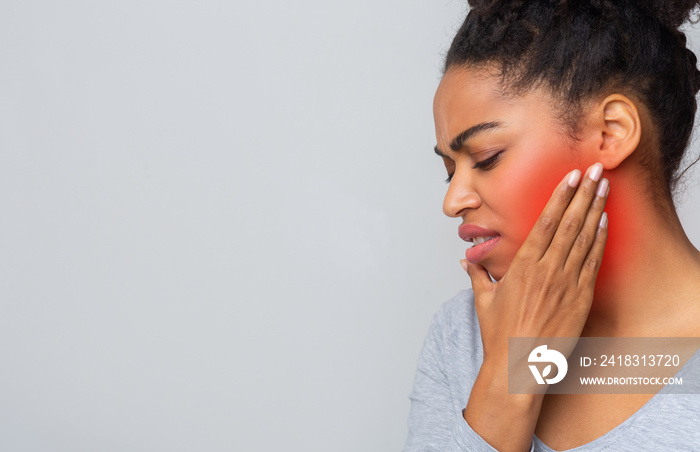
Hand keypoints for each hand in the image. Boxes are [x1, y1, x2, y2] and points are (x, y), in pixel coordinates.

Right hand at [463, 163, 608, 366]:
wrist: (520, 367)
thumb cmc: (501, 335)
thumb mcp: (483, 301)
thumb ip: (477, 276)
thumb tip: (466, 261)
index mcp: (522, 267)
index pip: (544, 222)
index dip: (559, 197)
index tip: (568, 177)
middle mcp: (546, 271)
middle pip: (568, 223)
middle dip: (582, 193)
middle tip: (592, 170)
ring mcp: (566, 284)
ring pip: (584, 238)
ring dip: (595, 209)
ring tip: (603, 187)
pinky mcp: (580, 299)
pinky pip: (593, 263)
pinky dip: (600, 240)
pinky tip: (603, 222)